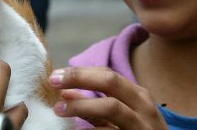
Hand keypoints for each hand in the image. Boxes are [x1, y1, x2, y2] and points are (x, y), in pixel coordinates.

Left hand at [49, 67, 167, 128]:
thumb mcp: (121, 118)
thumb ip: (94, 106)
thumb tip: (64, 93)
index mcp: (137, 95)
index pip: (106, 73)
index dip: (79, 72)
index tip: (55, 75)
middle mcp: (143, 106)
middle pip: (110, 81)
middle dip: (79, 77)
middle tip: (53, 81)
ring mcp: (142, 125)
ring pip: (111, 107)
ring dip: (81, 106)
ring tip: (59, 110)